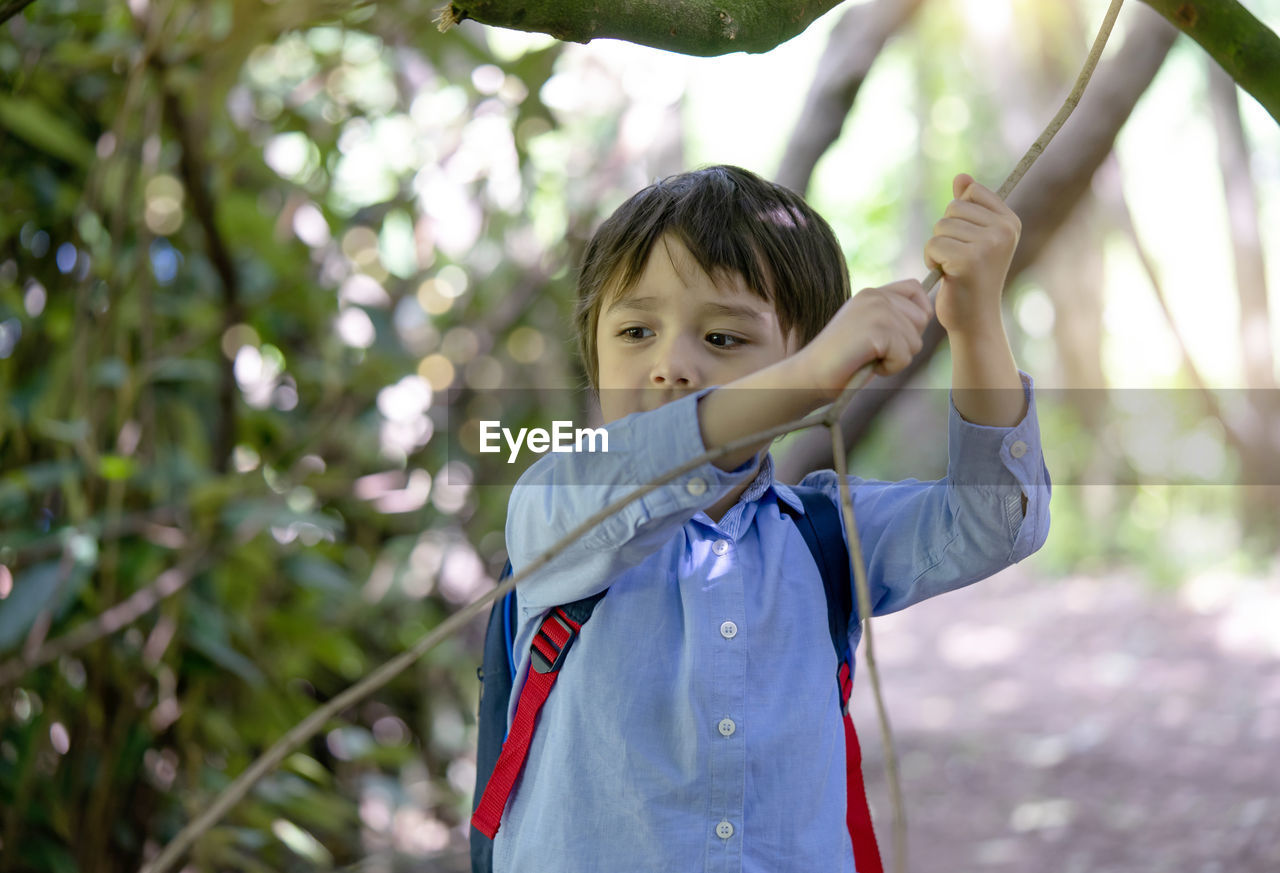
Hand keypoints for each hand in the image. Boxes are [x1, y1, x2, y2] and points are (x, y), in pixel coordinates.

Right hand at [797, 279, 932, 400]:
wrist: (809, 375)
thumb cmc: (840, 360)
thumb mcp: (867, 329)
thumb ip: (890, 317)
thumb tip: (925, 316)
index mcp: (872, 293)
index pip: (916, 290)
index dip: (918, 314)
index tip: (898, 335)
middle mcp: (875, 296)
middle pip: (922, 319)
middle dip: (906, 342)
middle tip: (876, 352)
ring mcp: (876, 311)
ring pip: (915, 341)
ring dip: (896, 359)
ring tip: (868, 358)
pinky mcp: (876, 330)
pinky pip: (904, 356)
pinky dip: (889, 369)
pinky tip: (866, 365)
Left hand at [925, 174, 1020, 338]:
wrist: (974, 318)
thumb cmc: (971, 278)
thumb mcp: (975, 238)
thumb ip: (970, 207)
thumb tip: (961, 177)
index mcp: (1010, 222)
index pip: (972, 191)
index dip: (959, 213)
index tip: (968, 237)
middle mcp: (1004, 230)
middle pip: (953, 206)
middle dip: (946, 231)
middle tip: (959, 257)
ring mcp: (988, 244)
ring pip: (941, 226)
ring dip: (937, 247)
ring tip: (952, 266)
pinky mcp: (968, 260)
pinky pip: (933, 244)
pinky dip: (931, 260)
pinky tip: (946, 274)